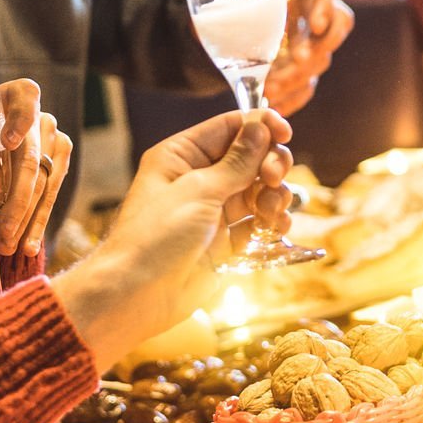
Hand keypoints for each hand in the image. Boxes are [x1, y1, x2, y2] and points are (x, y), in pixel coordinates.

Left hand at [0, 78, 70, 256]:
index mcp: (13, 96)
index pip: (25, 98)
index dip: (20, 119)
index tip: (8, 142)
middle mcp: (41, 117)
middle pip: (32, 159)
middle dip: (19, 200)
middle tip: (2, 230)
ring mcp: (55, 141)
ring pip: (46, 183)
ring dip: (29, 219)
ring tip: (9, 246)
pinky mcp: (60, 164)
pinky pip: (52, 195)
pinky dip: (38, 221)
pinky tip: (28, 244)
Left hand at [51, 110, 293, 368]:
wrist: (138, 296)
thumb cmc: (155, 237)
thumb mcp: (198, 191)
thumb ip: (237, 161)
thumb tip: (261, 125)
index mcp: (182, 156)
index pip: (230, 127)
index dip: (261, 127)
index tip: (285, 135)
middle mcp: (200, 178)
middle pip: (252, 157)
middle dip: (270, 165)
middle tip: (273, 180)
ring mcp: (214, 210)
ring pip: (260, 190)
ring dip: (274, 196)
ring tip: (271, 212)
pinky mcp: (226, 240)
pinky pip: (258, 221)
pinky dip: (271, 222)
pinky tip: (274, 228)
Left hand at [265, 0, 352, 112]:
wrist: (225, 21)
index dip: (326, 6)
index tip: (315, 24)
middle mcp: (316, 12)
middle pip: (334, 30)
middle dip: (318, 46)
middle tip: (296, 59)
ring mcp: (311, 43)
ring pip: (320, 62)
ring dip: (299, 75)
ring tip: (272, 87)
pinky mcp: (301, 68)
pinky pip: (306, 87)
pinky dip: (292, 98)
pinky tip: (275, 105)